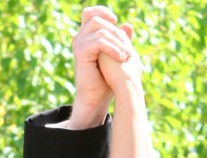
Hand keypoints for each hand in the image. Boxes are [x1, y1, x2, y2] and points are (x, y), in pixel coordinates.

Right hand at [69, 6, 132, 129]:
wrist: (97, 97)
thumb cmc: (106, 79)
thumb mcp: (117, 55)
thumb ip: (121, 40)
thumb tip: (128, 25)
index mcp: (86, 36)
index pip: (90, 13)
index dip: (103, 12)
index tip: (116, 22)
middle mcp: (79, 38)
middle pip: (97, 20)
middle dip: (115, 32)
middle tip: (128, 48)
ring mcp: (78, 45)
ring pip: (100, 31)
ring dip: (118, 42)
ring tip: (127, 56)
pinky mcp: (81, 53)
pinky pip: (99, 42)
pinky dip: (113, 49)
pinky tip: (122, 58)